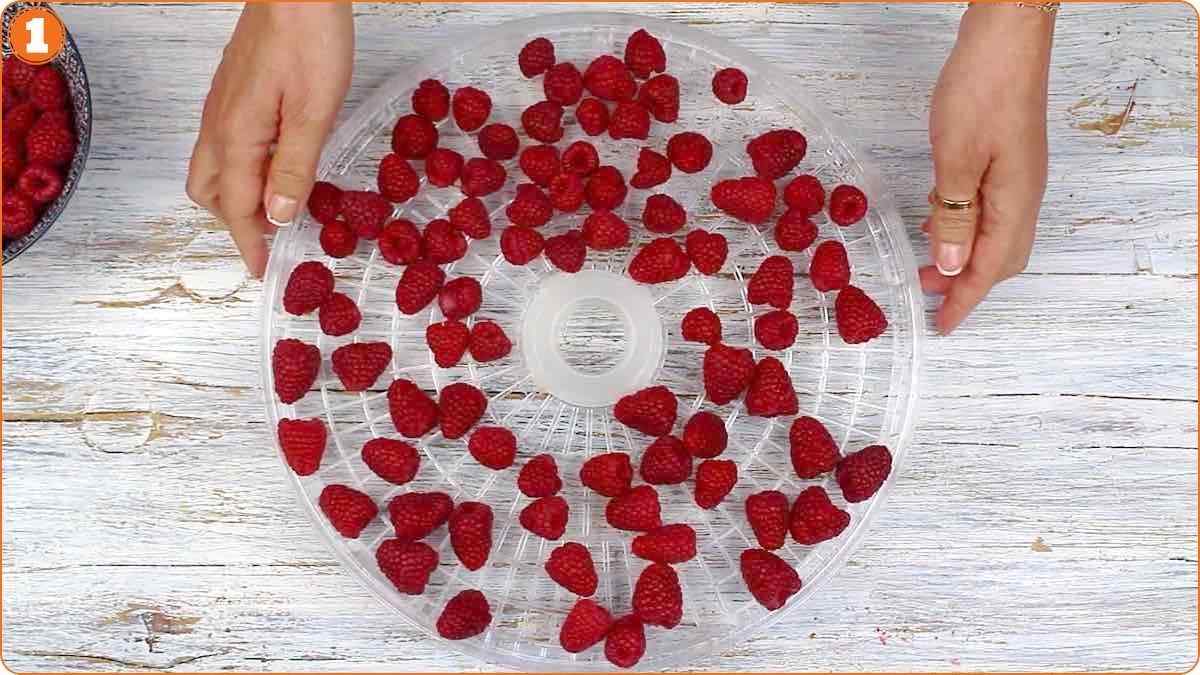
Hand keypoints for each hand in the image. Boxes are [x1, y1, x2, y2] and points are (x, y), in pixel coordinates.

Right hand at [186, 3, 352, 276]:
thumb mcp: (313, 111)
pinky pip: (225, 145)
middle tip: (269, 244)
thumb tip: (278, 215)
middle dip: (234, 224)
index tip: (262, 271)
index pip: (237, 207)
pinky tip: (274, 168)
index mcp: (236, 135)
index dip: (251, 243)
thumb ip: (294, 166)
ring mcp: (223, 105)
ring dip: (236, 198)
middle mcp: (219, 124)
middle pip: (211, 191)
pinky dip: (242, 171)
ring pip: (214, 168)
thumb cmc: (309, 40)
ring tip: (272, 212)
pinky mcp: (234, 91)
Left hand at [922, 3, 1053, 333]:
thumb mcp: (957, 158)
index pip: (991, 268)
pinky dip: (963, 225)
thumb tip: (953, 265)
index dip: (965, 300)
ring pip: (995, 233)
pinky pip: (988, 208)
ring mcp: (1017, 174)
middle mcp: (1023, 194)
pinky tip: (939, 220)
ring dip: (963, 254)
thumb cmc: (982, 90)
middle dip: (965, 283)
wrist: (1007, 36)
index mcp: (1015, 200)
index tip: (941, 325)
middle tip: (927, 295)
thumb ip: (954, 215)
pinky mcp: (1004, 157)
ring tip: (927, 265)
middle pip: (1002, 258)